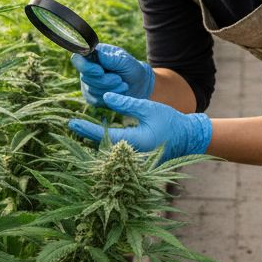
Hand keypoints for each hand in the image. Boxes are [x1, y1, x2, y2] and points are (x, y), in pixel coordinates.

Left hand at [68, 92, 211, 161]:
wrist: (189, 138)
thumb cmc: (171, 121)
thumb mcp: (149, 107)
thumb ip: (127, 103)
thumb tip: (106, 98)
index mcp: (135, 142)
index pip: (104, 136)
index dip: (87, 129)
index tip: (72, 123)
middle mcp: (133, 156)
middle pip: (103, 147)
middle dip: (88, 136)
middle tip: (74, 125)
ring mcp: (136, 162)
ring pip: (110, 152)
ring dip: (97, 141)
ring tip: (83, 130)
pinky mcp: (139, 163)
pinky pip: (118, 155)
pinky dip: (108, 145)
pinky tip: (101, 136)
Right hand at [71, 43, 154, 106]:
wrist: (139, 86)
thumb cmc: (132, 69)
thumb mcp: (125, 61)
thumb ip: (112, 58)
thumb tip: (97, 53)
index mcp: (93, 55)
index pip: (77, 59)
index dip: (86, 66)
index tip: (100, 71)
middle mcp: (86, 69)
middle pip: (86, 77)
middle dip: (105, 80)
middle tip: (119, 79)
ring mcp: (87, 84)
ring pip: (92, 90)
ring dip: (111, 89)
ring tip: (122, 85)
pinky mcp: (91, 97)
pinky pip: (96, 100)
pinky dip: (110, 97)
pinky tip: (118, 92)